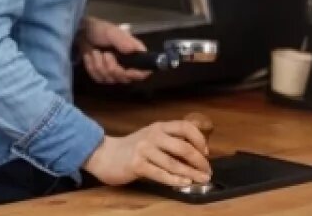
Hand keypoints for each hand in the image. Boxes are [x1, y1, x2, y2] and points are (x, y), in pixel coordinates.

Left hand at [77, 17, 152, 84]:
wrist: (81, 33)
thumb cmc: (99, 30)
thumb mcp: (111, 32)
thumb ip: (122, 40)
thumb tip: (132, 50)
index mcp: (134, 53)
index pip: (144, 71)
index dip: (137, 74)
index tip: (126, 70)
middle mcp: (127, 65)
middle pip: (125, 78)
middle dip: (112, 67)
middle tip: (105, 53)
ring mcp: (114, 71)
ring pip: (110, 79)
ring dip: (99, 64)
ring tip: (95, 51)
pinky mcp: (101, 75)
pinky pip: (98, 79)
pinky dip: (91, 67)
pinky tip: (90, 57)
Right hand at [82, 121, 211, 186]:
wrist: (104, 155)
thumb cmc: (132, 149)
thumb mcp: (152, 138)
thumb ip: (170, 141)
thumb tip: (198, 154)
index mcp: (159, 127)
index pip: (185, 127)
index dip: (199, 139)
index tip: (206, 152)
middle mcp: (152, 135)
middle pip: (183, 147)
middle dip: (199, 161)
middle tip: (207, 171)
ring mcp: (144, 149)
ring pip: (173, 163)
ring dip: (191, 173)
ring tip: (201, 180)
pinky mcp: (136, 164)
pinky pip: (160, 174)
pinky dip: (175, 180)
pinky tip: (184, 183)